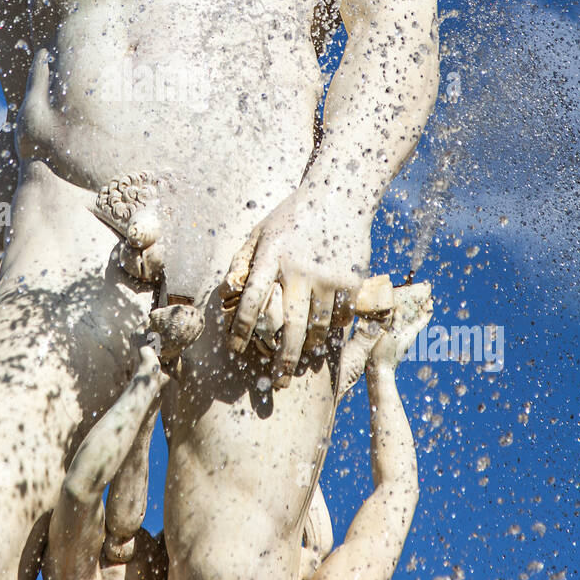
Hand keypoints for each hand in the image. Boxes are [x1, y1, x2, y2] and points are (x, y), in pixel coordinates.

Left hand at [225, 193, 371, 382]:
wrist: (338, 194)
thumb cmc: (292, 215)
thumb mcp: (259, 230)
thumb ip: (242, 259)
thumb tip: (227, 290)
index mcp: (270, 258)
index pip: (250, 303)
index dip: (241, 331)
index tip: (236, 351)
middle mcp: (299, 271)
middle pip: (290, 328)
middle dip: (283, 361)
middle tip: (278, 385)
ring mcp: (328, 278)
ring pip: (319, 329)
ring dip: (310, 350)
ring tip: (303, 362)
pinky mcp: (352, 281)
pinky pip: (342, 317)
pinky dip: (333, 330)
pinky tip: (325, 337)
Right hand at [369, 283, 433, 372]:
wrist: (380, 370)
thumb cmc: (385, 353)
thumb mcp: (390, 336)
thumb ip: (396, 323)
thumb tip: (399, 309)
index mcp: (409, 334)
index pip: (422, 320)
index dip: (426, 310)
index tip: (431, 301)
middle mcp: (409, 337)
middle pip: (419, 322)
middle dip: (423, 311)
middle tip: (428, 301)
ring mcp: (403, 340)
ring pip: (413, 325)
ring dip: (416, 315)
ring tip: (417, 307)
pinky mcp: (397, 343)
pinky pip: (405, 329)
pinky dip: (407, 321)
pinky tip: (402, 320)